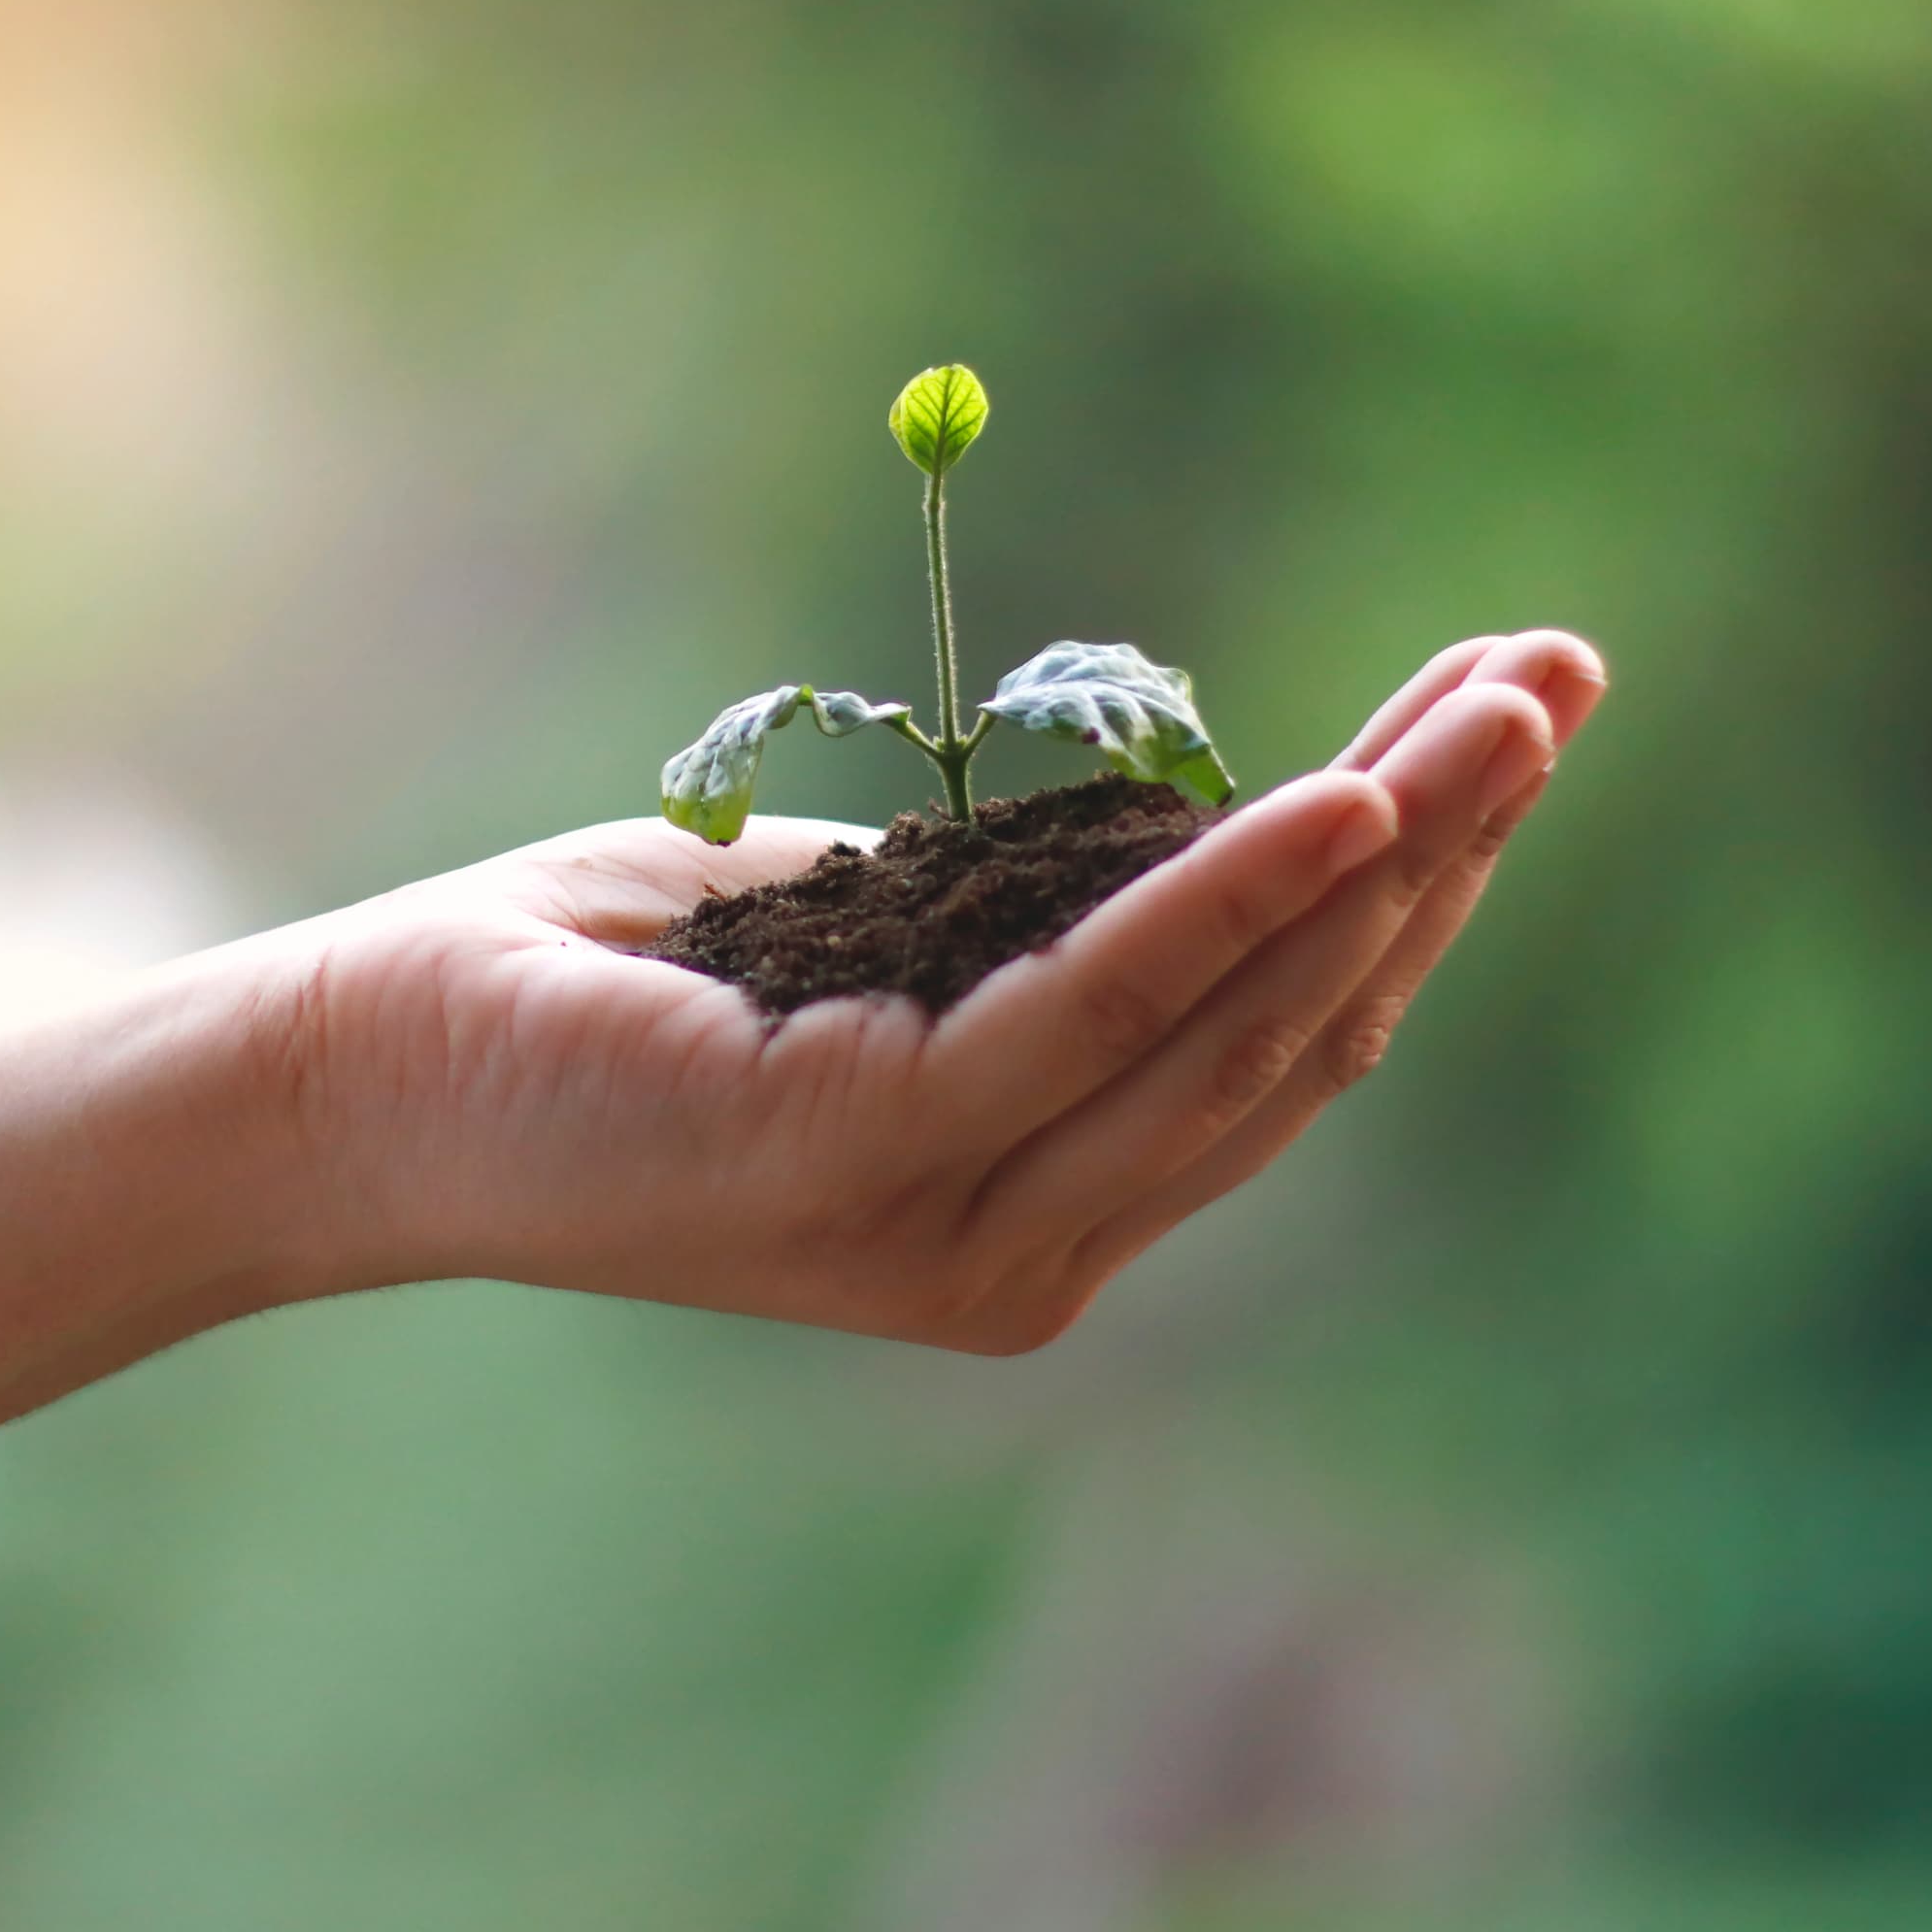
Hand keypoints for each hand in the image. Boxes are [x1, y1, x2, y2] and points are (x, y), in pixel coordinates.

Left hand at [234, 632, 1607, 1351]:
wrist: (369, 1067)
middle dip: (1454, 845)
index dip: (1421, 885)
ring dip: (1392, 844)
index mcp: (1046, 1208)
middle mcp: (1033, 1252)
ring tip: (1509, 706)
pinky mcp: (870, 1162)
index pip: (1287, 1043)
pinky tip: (1344, 797)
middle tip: (1562, 679)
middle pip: (1304, 1032)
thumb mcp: (892, 933)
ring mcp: (958, 1229)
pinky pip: (1098, 1011)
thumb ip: (1059, 925)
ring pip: (1238, 1023)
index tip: (1513, 720)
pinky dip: (1233, 898)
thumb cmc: (619, 979)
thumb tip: (1239, 825)